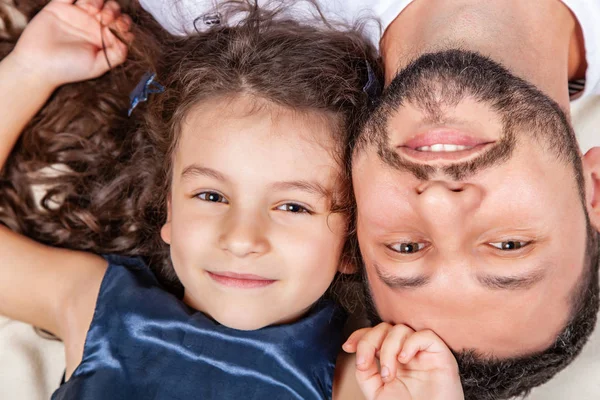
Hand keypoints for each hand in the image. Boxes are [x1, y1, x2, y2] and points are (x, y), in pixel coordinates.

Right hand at [9, 0, 132, 87]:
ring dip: (99, 0)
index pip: (122, 25)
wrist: (38, 64)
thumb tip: (130, 40)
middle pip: (112, 9)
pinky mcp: (60, 6)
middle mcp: (93, 25)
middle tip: (105, 20)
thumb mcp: (98, 66)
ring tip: (93, 11)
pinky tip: (82, 2)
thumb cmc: (69, 69)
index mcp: (104, 39)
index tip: (121, 28)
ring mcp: (77, 14)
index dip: (124, 24)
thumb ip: (117, 54)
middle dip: (114, 11)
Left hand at [343, 323, 463, 399]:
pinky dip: (410, 343)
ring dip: (388, 349)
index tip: (348, 347)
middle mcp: (406, 351)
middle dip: (369, 342)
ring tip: (389, 374)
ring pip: (401, 329)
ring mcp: (422, 352)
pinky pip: (425, 335)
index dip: (360, 336)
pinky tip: (404, 359)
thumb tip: (359, 355)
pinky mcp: (440, 354)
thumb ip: (366, 373)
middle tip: (366, 365)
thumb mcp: (377, 393)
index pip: (374, 335)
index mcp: (392, 358)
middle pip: (384, 328)